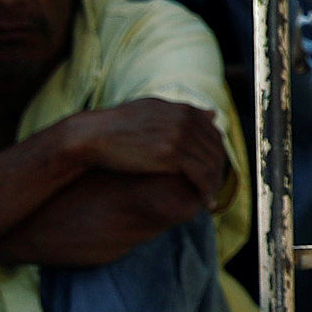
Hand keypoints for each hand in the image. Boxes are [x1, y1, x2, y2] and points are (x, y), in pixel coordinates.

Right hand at [66, 97, 230, 208]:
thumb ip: (184, 113)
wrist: (92, 136)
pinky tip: (205, 201)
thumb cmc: (118, 127)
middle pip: (215, 149)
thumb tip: (213, 114)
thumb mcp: (153, 111)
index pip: (214, 133)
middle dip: (218, 170)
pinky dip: (206, 189)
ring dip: (214, 183)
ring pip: (210, 163)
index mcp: (183, 109)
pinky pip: (199, 175)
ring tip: (211, 197)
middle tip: (216, 187)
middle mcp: (186, 120)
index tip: (214, 169)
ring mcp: (179, 136)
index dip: (217, 153)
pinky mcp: (171, 155)